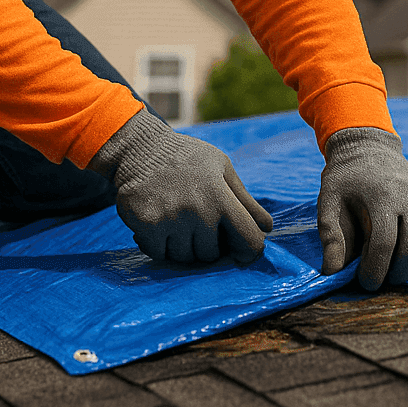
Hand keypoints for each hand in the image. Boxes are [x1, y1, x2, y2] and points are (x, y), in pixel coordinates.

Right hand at [90, 109, 273, 263]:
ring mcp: (170, 220)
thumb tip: (267, 228)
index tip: (241, 251)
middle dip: (207, 243)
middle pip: (212, 254)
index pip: (249, 240)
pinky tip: (158, 226)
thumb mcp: (221, 167)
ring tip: (177, 222)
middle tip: (196, 223)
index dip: (249, 250)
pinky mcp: (146, 226)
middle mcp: (197, 210)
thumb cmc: (187, 158)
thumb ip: (245, 200)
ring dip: (183, 246)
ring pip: (185, 258)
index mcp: (220, 195)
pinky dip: (160, 246)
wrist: (139, 148)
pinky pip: (160, 255)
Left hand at [318, 127, 407, 289]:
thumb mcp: (328, 201)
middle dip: (399, 272)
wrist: (368, 149)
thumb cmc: (346, 181)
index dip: (375, 270)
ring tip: (399, 270)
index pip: (385, 241)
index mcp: (380, 194)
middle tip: (382, 278)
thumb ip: (330, 236)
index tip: (365, 282)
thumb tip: (332, 272)